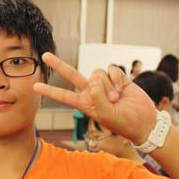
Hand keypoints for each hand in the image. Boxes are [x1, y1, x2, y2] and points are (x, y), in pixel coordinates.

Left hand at [33, 53, 156, 143]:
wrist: (143, 120)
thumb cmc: (123, 122)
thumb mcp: (106, 115)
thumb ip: (97, 97)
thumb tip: (93, 79)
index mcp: (85, 104)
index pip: (63, 96)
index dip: (50, 91)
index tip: (35, 86)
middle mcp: (91, 91)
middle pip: (72, 75)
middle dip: (58, 65)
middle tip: (45, 56)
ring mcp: (104, 83)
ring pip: (96, 72)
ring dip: (107, 85)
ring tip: (115, 98)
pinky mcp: (117, 77)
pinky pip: (110, 69)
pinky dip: (115, 78)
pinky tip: (121, 88)